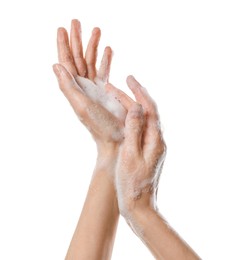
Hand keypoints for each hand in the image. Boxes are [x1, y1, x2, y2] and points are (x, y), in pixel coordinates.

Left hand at [53, 20, 125, 149]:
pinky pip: (104, 71)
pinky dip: (105, 60)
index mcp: (75, 88)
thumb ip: (68, 86)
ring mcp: (95, 88)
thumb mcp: (81, 106)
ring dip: (93, 47)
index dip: (63, 46)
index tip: (62, 29)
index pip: (66, 62)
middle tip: (77, 22)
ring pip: (91, 62)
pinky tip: (108, 50)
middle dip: (77, 40)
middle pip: (78, 58)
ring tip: (96, 31)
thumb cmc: (99, 125)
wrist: (115, 138)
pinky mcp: (107, 91)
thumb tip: (55, 65)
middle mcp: (83, 86)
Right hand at [106, 76, 165, 216]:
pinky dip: (129, 119)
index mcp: (156, 140)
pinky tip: (121, 116)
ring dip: (129, 107)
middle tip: (112, 87)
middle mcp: (157, 140)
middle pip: (145, 112)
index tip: (129, 78)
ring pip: (141, 120)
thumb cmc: (132, 184)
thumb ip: (134, 130)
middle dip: (130, 97)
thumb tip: (136, 107)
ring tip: (114, 97)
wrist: (138, 206)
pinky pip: (138, 128)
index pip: (150, 109)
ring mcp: (151, 146)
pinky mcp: (145, 151)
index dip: (139, 92)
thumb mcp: (130, 155)